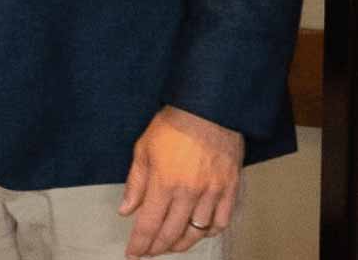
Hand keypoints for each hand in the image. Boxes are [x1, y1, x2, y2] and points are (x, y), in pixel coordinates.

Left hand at [120, 105, 241, 255]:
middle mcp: (189, 193)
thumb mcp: (143, 150)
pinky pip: (222, 220)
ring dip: (182, 243)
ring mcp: (212, 193)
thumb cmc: (172, 126)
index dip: (140, 243)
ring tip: (170, 247)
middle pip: (172, 232)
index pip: (149, 224)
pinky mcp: (230, 189)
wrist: (209, 111)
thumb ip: (135, 183)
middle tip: (148, 252)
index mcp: (164, 183)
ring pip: (197, 231)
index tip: (133, 253)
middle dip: (157, 247)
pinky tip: (200, 233)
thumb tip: (126, 210)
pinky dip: (210, 232)